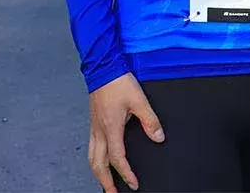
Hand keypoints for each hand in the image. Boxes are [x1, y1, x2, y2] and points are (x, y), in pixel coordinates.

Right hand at [88, 73, 164, 191]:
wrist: (102, 67)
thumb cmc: (117, 81)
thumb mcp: (139, 100)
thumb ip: (150, 121)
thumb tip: (158, 138)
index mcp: (111, 128)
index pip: (117, 159)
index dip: (126, 174)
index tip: (133, 183)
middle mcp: (99, 130)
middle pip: (98, 164)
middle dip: (105, 182)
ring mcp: (94, 127)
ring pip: (91, 157)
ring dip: (98, 173)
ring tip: (105, 183)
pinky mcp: (93, 122)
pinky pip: (91, 147)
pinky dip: (95, 160)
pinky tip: (101, 160)